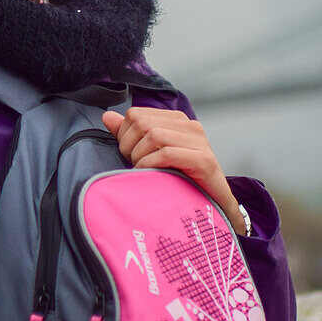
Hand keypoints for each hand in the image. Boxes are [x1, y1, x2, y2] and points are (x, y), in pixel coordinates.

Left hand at [101, 107, 246, 235]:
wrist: (214, 206)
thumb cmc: (180, 180)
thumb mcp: (151, 154)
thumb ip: (130, 134)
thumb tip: (107, 116)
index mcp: (177, 120)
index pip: (136, 114)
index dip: (124, 136)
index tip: (129, 156)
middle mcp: (190, 125)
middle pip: (142, 123)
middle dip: (129, 147)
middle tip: (134, 166)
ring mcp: (199, 141)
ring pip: (153, 135)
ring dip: (140, 157)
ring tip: (143, 172)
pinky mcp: (204, 159)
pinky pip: (166, 153)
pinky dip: (151, 165)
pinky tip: (151, 176)